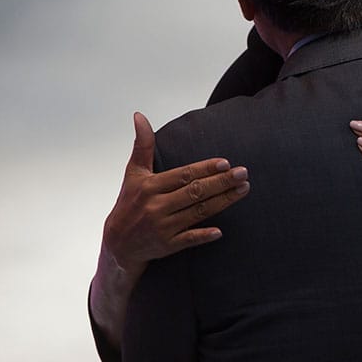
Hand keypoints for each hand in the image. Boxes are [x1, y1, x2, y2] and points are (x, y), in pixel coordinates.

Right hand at [102, 112, 249, 273]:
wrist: (117, 245)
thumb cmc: (129, 203)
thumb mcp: (133, 173)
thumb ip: (142, 145)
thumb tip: (139, 115)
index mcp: (150, 186)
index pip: (183, 175)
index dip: (205, 169)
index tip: (226, 162)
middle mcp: (156, 206)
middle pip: (195, 192)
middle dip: (221, 182)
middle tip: (244, 173)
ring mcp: (162, 227)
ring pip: (198, 213)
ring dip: (223, 201)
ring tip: (244, 189)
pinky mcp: (167, 245)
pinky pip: (188, 240)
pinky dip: (203, 235)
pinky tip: (220, 231)